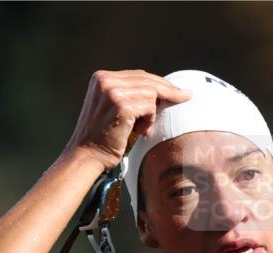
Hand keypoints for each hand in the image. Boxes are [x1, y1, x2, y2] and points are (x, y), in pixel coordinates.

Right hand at [63, 69, 190, 171]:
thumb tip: (158, 93)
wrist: (86, 156)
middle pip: (147, 80)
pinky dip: (149, 120)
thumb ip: (128, 96)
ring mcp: (112, 91)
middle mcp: (105, 80)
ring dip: (151, 113)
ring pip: (151, 93)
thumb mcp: (111, 109)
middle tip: (186, 96)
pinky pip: (149, 106)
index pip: (138, 76)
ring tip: (140, 129)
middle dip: (168, 90)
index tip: (175, 89)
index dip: (158, 83)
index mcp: (101, 78)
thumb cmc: (102, 138)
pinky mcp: (121, 105)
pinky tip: (139, 131)